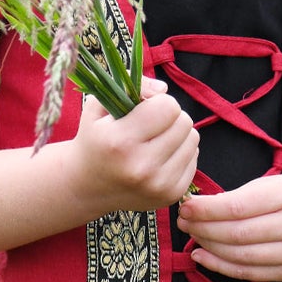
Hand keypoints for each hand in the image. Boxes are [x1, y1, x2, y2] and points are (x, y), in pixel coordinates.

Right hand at [66, 77, 198, 212]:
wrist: (86, 187)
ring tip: (155, 140)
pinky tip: (160, 157)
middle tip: (150, 125)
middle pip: (184, 122)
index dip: (158, 102)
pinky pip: (194, 159)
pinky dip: (180, 153)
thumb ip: (130, 85)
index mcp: (120, 142)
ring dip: (177, 134)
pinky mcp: (171, 196)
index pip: (168, 107)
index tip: (144, 110)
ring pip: (193, 139)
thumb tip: (164, 89)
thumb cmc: (94, 140)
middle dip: (169, 117)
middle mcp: (141, 167)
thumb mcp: (99, 106)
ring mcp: (158, 185)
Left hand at [177, 172, 281, 281]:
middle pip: (238, 234)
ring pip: (241, 256)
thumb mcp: (275, 183)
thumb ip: (240, 196)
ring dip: (209, 247)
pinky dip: (220, 266)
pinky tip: (202, 256)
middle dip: (203, 228)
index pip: (239, 207)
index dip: (206, 209)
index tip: (186, 205)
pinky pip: (249, 273)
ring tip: (191, 235)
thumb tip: (197, 208)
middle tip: (183, 221)